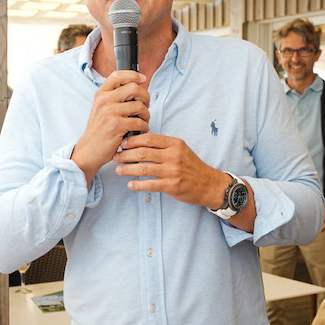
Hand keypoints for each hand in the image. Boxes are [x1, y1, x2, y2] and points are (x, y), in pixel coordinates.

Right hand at [72, 70, 148, 185]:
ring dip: (146, 114)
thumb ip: (115, 97)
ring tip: (143, 121)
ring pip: (139, 105)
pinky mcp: (116, 125)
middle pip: (134, 88)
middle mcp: (104, 100)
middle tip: (146, 106)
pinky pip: (139, 122)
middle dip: (145, 97)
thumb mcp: (102, 109)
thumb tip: (137, 87)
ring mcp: (110, 112)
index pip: (118, 75)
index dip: (133, 74)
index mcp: (101, 94)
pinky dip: (144, 127)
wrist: (89, 150)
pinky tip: (141, 130)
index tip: (142, 79)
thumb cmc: (99, 131)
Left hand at [112, 132, 229, 208]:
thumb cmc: (191, 166)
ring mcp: (173, 171)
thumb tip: (139, 142)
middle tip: (115, 156)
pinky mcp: (172, 186)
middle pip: (143, 152)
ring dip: (127, 169)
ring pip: (143, 168)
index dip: (132, 140)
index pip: (149, 138)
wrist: (209, 184)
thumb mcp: (181, 149)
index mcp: (175, 144)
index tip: (122, 143)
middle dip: (125, 154)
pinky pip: (150, 184)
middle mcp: (174, 155)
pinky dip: (137, 185)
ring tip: (118, 170)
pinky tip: (130, 185)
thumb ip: (163, 145)